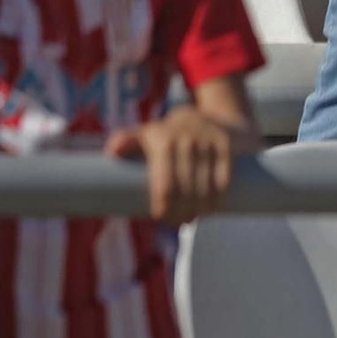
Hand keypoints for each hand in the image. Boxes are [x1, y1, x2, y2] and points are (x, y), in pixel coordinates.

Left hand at [106, 107, 237, 225]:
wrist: (208, 115)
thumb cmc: (170, 135)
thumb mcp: (148, 134)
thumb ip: (127, 140)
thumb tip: (111, 152)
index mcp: (163, 140)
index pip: (165, 188)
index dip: (165, 210)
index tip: (163, 218)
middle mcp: (185, 139)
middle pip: (185, 193)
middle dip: (182, 213)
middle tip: (180, 221)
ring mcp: (207, 141)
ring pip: (204, 191)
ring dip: (200, 211)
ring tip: (194, 217)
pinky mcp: (225, 145)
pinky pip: (222, 182)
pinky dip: (217, 201)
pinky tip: (212, 208)